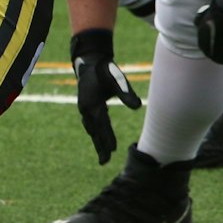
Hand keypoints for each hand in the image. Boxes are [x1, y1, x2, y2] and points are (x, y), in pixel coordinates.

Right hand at [71, 29, 140, 164]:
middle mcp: (86, 109)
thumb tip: (138, 107)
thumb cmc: (106, 70)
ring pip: (91, 129)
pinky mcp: (85, 106)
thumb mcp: (118, 80)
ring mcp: (84, 108)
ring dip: (97, 141)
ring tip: (103, 155)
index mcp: (93, 104)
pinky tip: (99, 138)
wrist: (90, 60)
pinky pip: (90, 124)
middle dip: (100, 146)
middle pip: (94, 132)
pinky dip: (95, 133)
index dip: (108, 138)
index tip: (113, 151)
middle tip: (104, 162)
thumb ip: (126, 94)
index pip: (102, 125)